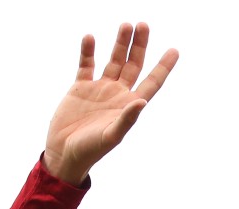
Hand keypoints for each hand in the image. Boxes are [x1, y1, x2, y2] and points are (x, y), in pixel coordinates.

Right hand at [43, 22, 178, 185]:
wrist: (64, 153)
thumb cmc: (90, 150)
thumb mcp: (111, 136)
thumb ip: (127, 119)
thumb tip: (142, 101)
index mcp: (129, 106)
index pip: (152, 82)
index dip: (163, 67)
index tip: (175, 51)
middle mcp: (117, 94)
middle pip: (133, 64)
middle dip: (139, 45)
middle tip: (143, 25)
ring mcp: (100, 88)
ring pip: (113, 60)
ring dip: (120, 44)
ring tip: (126, 25)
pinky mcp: (80, 87)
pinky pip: (86, 64)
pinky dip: (88, 51)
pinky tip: (90, 38)